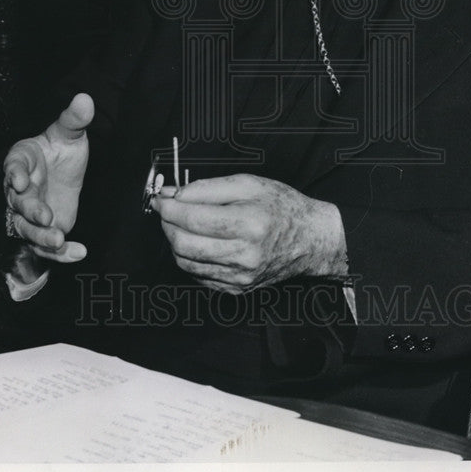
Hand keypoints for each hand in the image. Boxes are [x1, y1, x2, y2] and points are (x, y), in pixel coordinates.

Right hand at [3, 93, 92, 262]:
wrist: (67, 168)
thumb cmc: (60, 149)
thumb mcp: (70, 132)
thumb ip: (75, 119)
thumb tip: (85, 99)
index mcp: (21, 160)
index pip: (13, 166)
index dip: (14, 174)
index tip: (20, 180)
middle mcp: (20, 190)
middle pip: (18, 204)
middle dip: (30, 212)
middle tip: (45, 216)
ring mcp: (30, 212)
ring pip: (28, 229)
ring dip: (41, 237)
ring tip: (59, 240)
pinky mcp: (45, 229)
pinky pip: (47, 246)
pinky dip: (61, 253)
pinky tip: (78, 253)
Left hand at [151, 173, 347, 292]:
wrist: (310, 239)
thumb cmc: (282, 207)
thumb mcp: (249, 183)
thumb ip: (207, 187)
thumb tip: (174, 194)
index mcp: (249, 224)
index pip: (193, 218)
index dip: (169, 208)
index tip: (160, 198)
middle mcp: (244, 255)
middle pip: (183, 244)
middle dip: (167, 225)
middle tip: (167, 210)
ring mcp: (240, 276)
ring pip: (186, 262)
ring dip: (175, 241)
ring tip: (182, 223)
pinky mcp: (237, 288)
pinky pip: (198, 275)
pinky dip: (189, 257)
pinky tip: (198, 241)